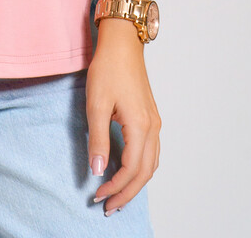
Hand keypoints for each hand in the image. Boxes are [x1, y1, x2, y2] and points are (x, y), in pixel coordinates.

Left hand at [85, 23, 160, 215]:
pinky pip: (151, 152)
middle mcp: (153, 127)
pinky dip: (141, 168)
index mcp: (141, 126)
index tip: (98, 196)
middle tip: (108, 206)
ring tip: (117, 195)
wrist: (122, 43)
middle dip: (127, 192)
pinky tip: (127, 171)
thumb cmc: (108, 68)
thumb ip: (98, 139)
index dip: (115, 186)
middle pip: (145, 172)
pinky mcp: (151, 117)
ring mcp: (154, 122)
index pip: (131, 169)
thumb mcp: (96, 103)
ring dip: (135, 183)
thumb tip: (99, 170)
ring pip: (151, 164)